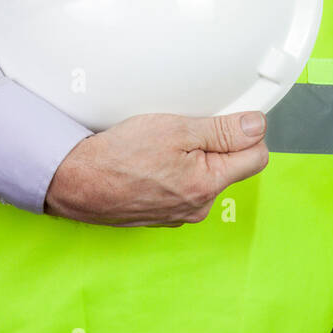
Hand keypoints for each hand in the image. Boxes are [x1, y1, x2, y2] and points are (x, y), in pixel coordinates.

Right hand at [44, 111, 268, 226]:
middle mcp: (198, 206)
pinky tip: (152, 161)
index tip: (231, 119)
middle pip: (230, 167)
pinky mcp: (162, 214)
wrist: (76, 181)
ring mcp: (179, 213)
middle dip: (216, 145)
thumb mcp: (176, 130)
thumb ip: (223, 131)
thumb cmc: (119, 155)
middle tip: (185, 128)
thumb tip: (257, 127)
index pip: (256, 157)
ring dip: (193, 158)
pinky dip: (174, 172)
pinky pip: (182, 188)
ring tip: (163, 145)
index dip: (247, 133)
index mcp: (207, 185)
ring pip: (204, 176)